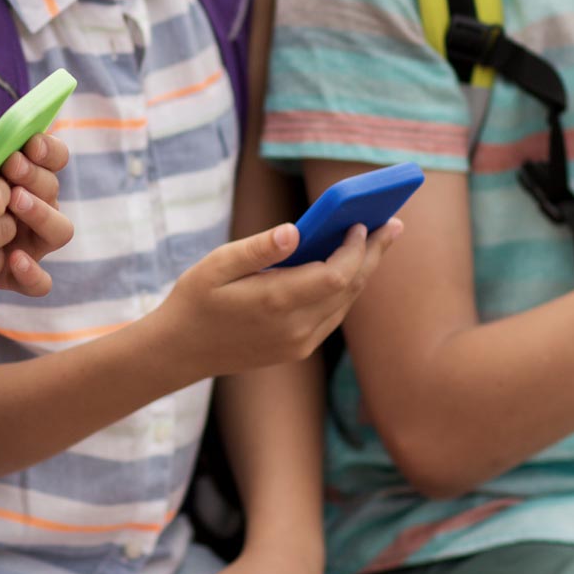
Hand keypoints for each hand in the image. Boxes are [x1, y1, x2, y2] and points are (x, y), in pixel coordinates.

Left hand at [0, 127, 71, 297]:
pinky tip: (13, 259)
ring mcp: (24, 242)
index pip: (50, 156)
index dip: (46, 149)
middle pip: (53, 189)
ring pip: (58, 231)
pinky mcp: (12, 277)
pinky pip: (39, 282)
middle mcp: (27, 206)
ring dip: (42, 213)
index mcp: (14, 173)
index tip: (29, 144)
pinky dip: (33, 271)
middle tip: (12, 167)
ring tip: (15, 201)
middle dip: (36, 175)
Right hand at [151, 219, 403, 379]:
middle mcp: (295, 328)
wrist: (180, 351)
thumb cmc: (196, 299)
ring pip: (345, 303)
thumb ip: (259, 249)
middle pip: (350, 287)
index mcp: (276, 302)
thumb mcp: (217, 265)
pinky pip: (333, 316)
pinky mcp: (297, 350)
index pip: (337, 274)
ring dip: (363, 271)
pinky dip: (346, 289)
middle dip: (372, 254)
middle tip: (393, 224)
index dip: (355, 248)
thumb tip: (295, 230)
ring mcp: (299, 343)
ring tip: (378, 241)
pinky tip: (350, 267)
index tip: (361, 222)